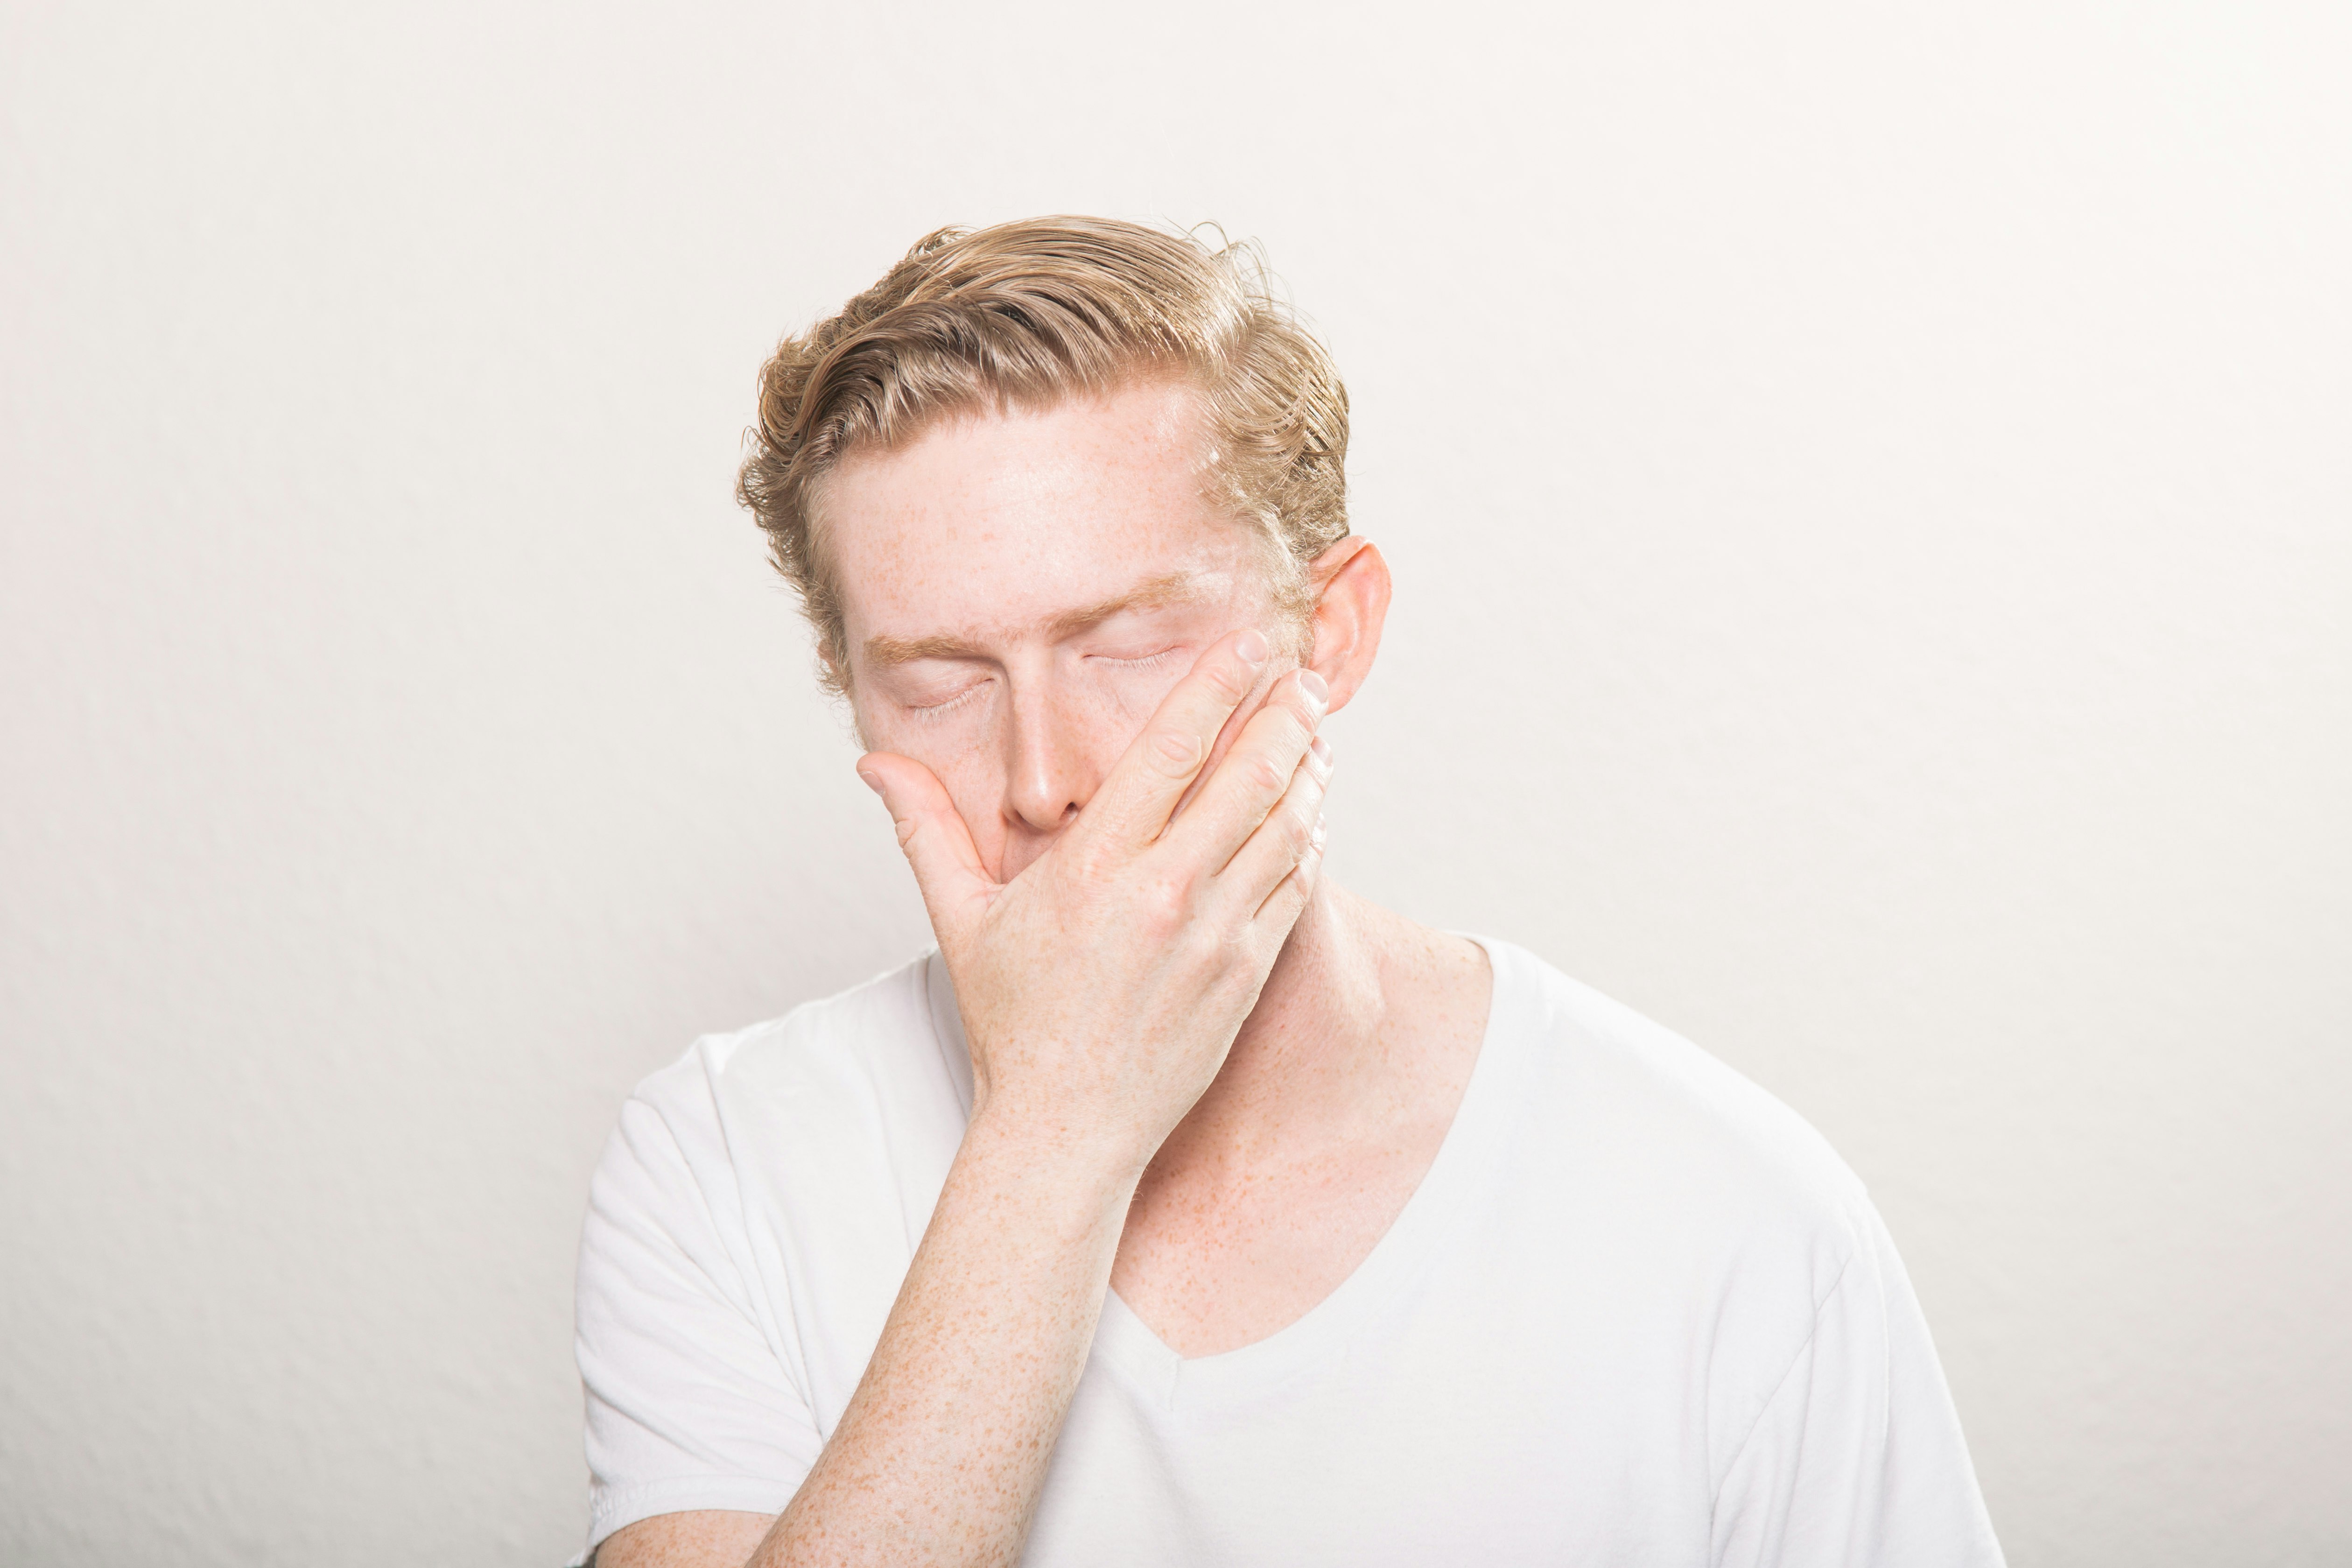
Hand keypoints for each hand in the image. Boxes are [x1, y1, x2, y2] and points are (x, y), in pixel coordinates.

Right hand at [857, 629, 1334, 1172]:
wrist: (1068, 1130)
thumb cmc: (1013, 1024)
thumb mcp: (960, 921)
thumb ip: (925, 830)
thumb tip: (874, 765)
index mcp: (1096, 868)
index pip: (1172, 750)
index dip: (1219, 686)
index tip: (1250, 646)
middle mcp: (1164, 894)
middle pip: (1249, 776)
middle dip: (1284, 716)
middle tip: (1299, 680)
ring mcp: (1214, 935)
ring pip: (1287, 827)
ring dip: (1307, 771)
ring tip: (1313, 735)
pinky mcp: (1246, 973)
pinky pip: (1294, 886)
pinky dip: (1308, 840)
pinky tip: (1309, 812)